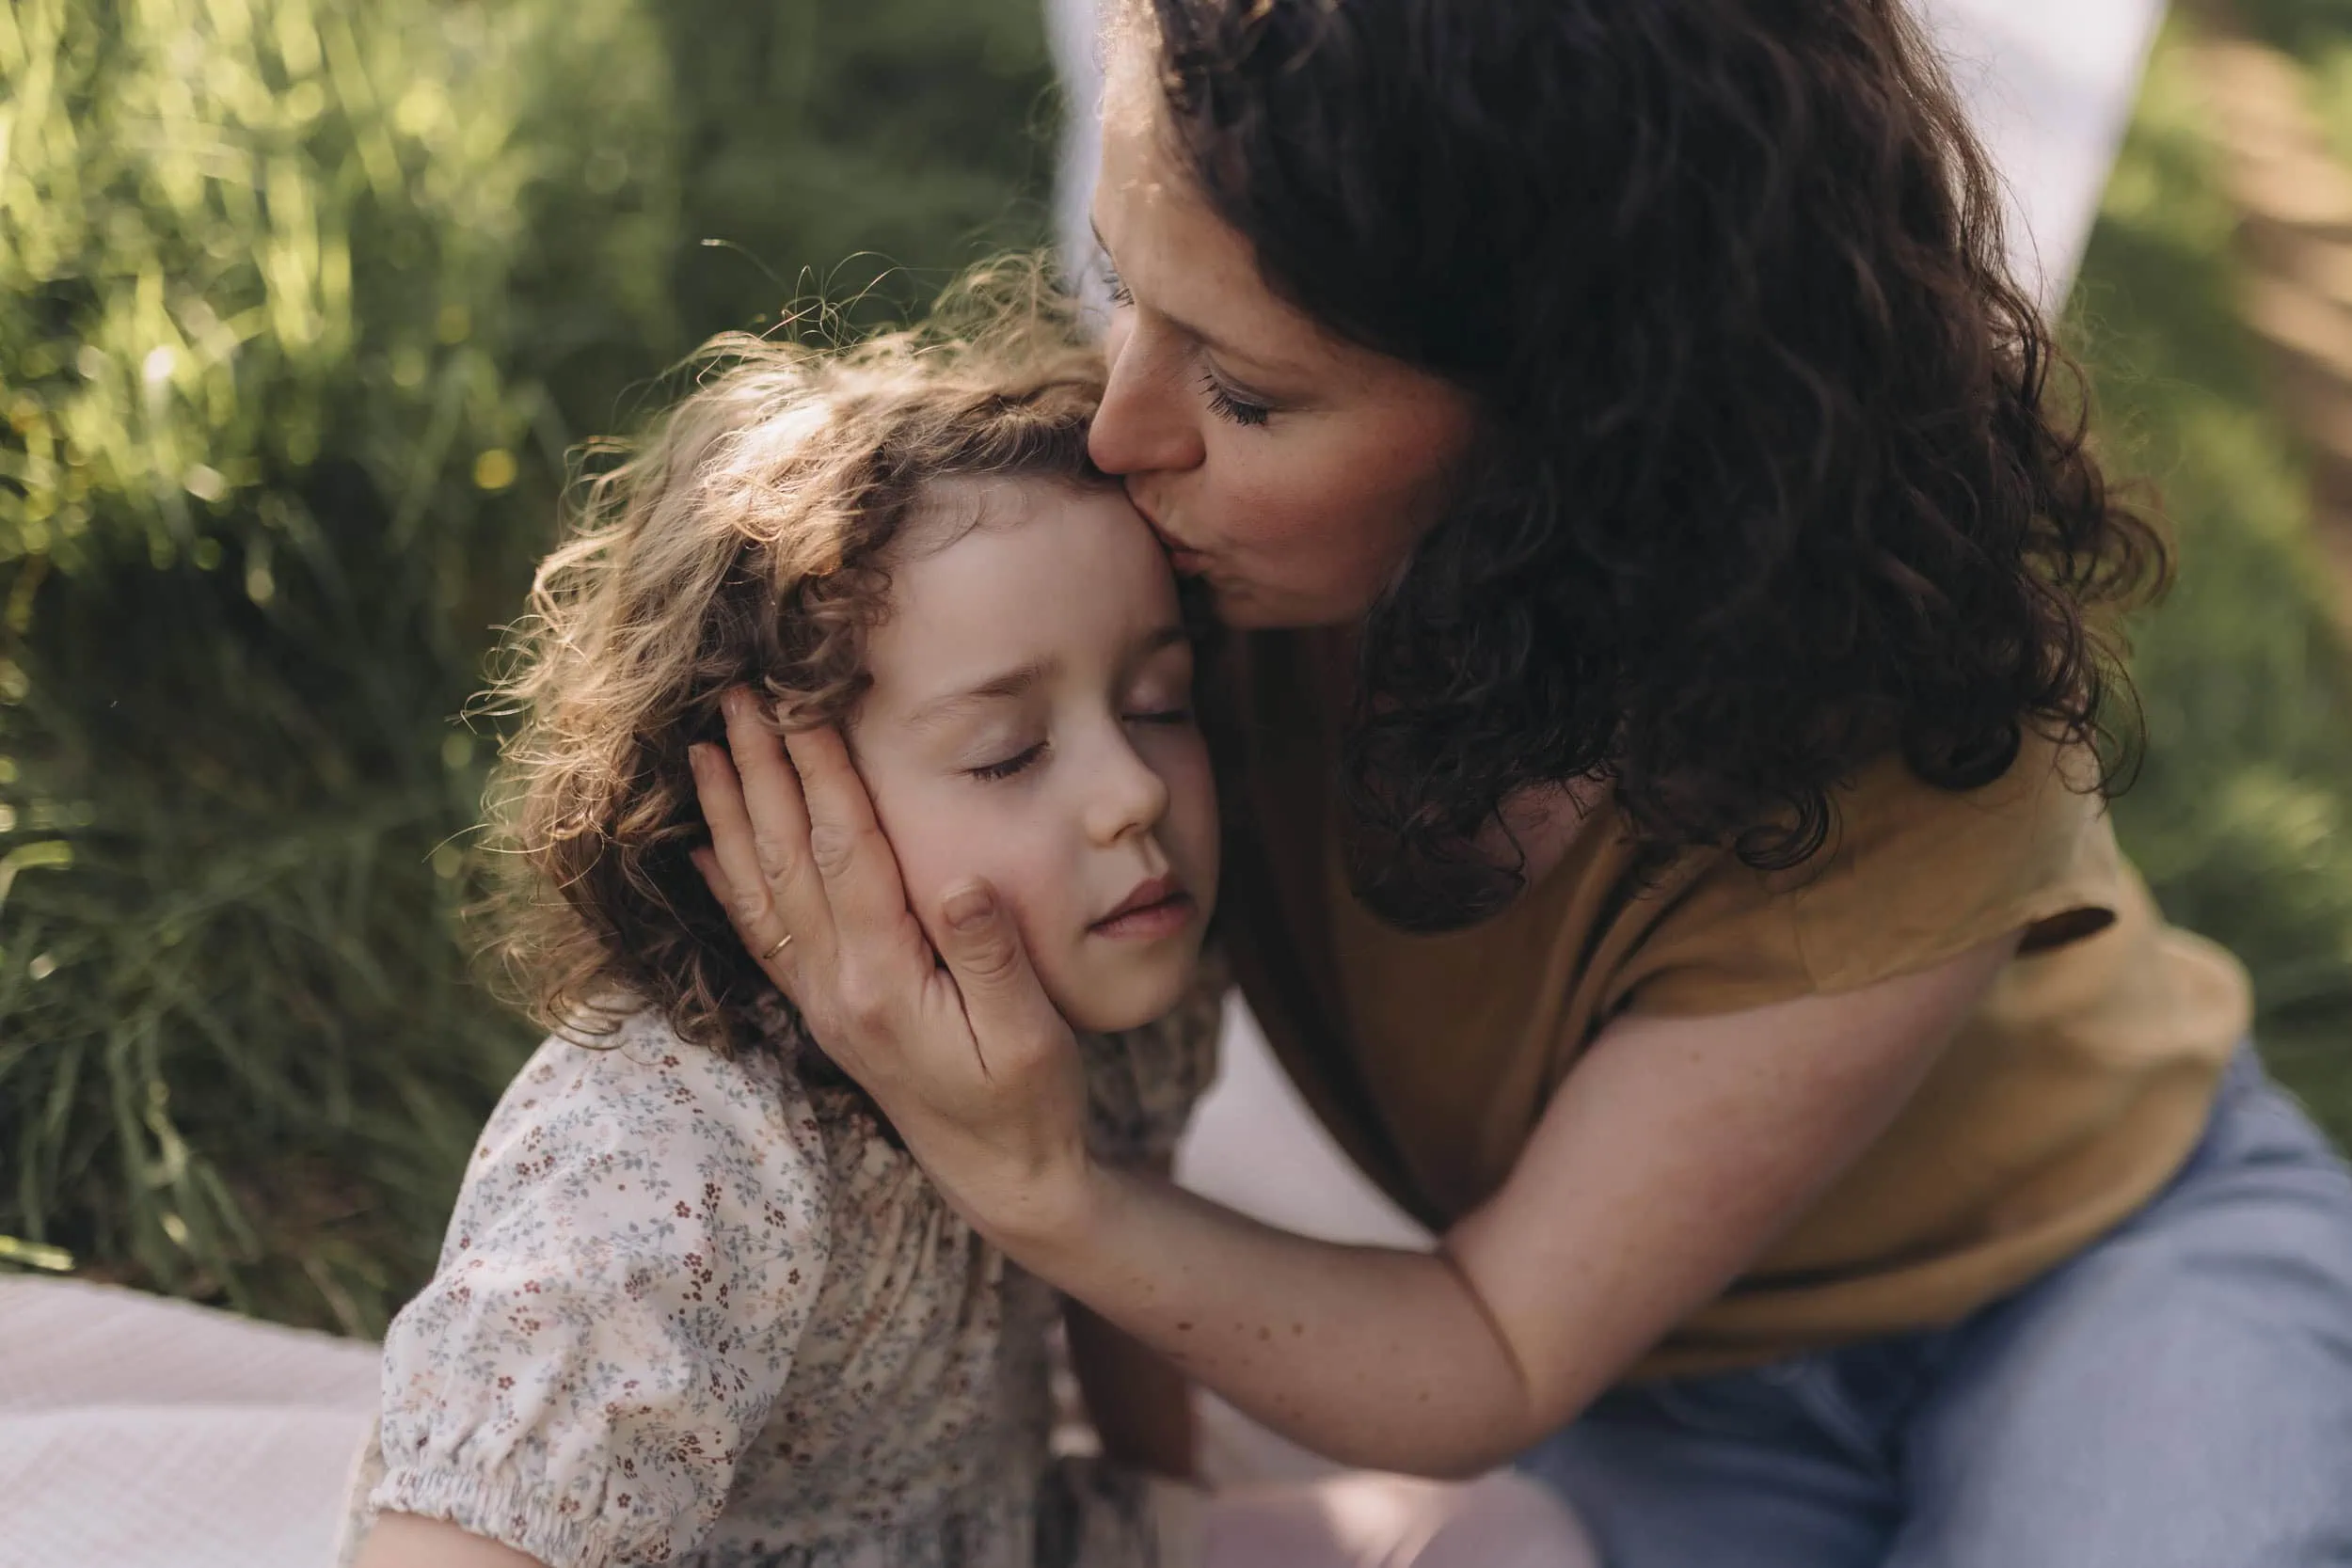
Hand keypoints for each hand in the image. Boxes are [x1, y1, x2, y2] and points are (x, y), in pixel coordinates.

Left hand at [687, 688, 1095, 1237]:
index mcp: (886, 982)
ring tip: (705, 748)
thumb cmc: (1029, 1102)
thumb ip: (991, 956)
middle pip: (789, 859)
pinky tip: (705, 847)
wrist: (1002, 1179)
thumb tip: (963, 879)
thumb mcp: (1031, 1032)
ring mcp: (822, 1001)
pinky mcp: (824, 1011)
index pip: (847, 855)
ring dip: (731, 814)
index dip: (824, 775)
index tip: (802, 705)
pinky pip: (762, 937)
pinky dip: (729, 885)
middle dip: (762, 771)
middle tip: (737, 696)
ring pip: (762, 890)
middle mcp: (837, 988)